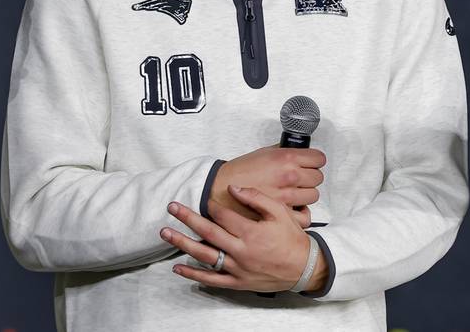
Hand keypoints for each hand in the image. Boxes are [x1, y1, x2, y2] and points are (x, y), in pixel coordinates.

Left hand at [163, 186, 327, 292]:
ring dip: (182, 243)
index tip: (205, 199)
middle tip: (172, 207)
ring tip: (166, 233)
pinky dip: (193, 274)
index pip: (223, 215)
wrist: (303, 267)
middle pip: (207, 232)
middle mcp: (240, 250)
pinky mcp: (237, 282)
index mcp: (251, 232)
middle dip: (187, 218)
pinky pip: (211, 279)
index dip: (212, 205)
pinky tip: (178, 267)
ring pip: (204, 255)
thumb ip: (257, 198)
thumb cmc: (292, 238)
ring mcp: (237, 268)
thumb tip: (234, 189)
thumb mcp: (280, 213)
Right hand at [211, 146, 325, 227]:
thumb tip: (298, 149)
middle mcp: (290, 176)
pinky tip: (294, 209)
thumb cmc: (239, 172)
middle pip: (317, 178)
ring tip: (294, 194)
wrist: (220, 190)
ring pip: (313, 196)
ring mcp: (288, 196)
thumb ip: (284, 152)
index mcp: (287, 158)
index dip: (315, 162)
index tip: (311, 164)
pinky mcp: (282, 214)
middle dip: (310, 178)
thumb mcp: (264, 153)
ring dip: (305, 195)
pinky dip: (301, 213)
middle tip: (300, 180)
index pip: (319, 159)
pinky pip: (305, 216)